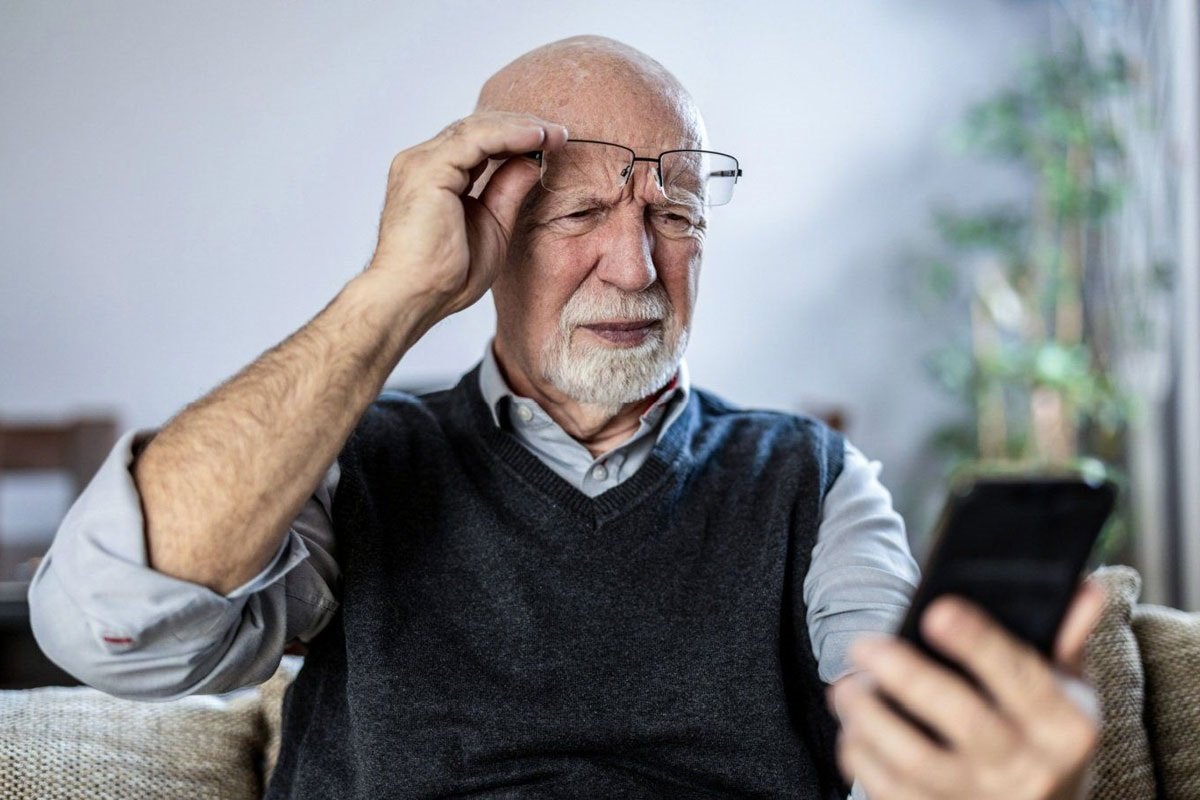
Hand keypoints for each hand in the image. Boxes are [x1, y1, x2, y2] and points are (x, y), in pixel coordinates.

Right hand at [367, 111, 568, 322]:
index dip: (515, 138)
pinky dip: (509, 134)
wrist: (415, 299)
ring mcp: (421, 163)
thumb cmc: (445, 278)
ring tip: (554, 133)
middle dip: (521, 126)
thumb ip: (508, 191)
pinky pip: (475, 139)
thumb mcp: (493, 226)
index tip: (551, 142)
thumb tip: (532, 161)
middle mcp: (421, 163)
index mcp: (432, 177)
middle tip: (559, 133)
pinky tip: (536, 137)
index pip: (475, 143)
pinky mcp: (428, 170)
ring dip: (520, 126)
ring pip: (477, 128)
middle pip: (476, 129)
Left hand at [829, 580, 1105, 799]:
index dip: (979, 643)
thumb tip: (1083, 587)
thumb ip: (1064, 639)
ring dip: (871, 720)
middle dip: (907, 677)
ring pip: (918, 762)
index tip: (938, 611)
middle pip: (964, 719)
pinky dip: (862, 760)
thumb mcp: (1067, 692)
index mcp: (1063, 728)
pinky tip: (852, 732)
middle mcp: (1028, 769)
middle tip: (863, 645)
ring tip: (846, 688)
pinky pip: (893, 794)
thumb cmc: (1043, 736)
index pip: (1022, 678)